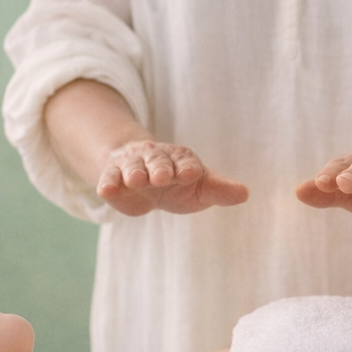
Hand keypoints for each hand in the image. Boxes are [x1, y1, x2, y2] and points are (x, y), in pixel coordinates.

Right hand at [97, 141, 248, 215]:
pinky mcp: (113, 178)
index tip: (192, 174)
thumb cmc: (178, 184)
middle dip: (160, 168)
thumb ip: (219, 190)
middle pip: (158, 161)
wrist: (142, 179)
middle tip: (162, 177)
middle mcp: (157, 158)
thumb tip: (245, 194)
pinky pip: (110, 178)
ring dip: (135, 173)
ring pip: (133, 168)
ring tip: (136, 181)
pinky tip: (106, 190)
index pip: (187, 162)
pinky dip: (108, 183)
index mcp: (182, 159)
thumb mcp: (200, 188)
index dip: (188, 168)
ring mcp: (133, 166)